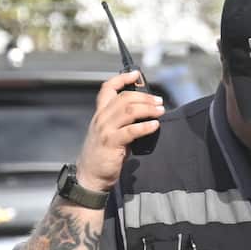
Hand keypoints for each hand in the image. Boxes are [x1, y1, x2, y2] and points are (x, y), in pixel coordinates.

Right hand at [75, 70, 163, 191]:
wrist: (90, 175)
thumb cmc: (103, 155)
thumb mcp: (109, 132)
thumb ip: (121, 121)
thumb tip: (144, 113)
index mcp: (100, 113)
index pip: (107, 88)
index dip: (122, 78)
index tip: (136, 74)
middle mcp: (101, 118)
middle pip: (124, 97)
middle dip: (144, 97)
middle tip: (159, 101)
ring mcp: (105, 130)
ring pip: (129, 110)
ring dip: (148, 108)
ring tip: (160, 110)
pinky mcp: (112, 143)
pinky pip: (131, 130)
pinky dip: (146, 126)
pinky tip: (155, 125)